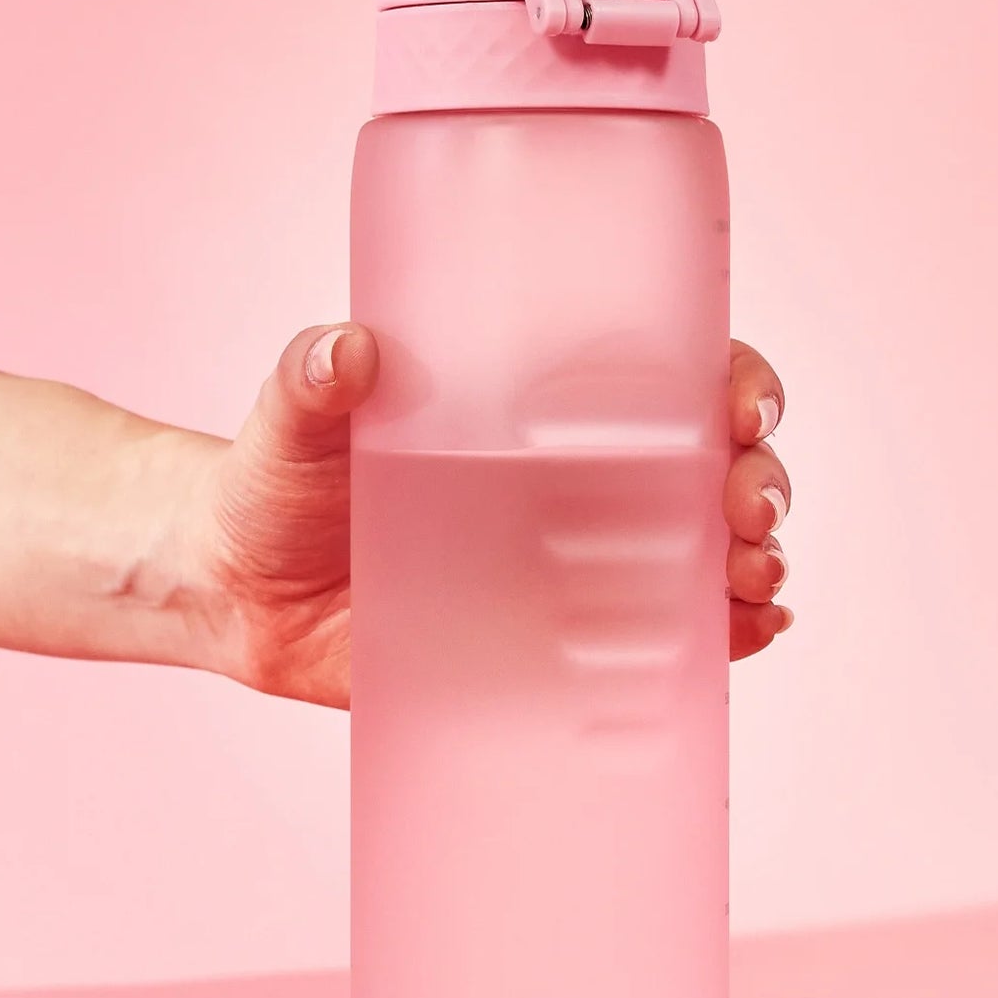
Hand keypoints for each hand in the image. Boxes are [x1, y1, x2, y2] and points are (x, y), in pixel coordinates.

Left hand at [183, 323, 793, 708]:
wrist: (238, 594)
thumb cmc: (275, 483)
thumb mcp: (293, 421)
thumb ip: (310, 381)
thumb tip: (345, 350)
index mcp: (537, 406)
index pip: (670, 372)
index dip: (734, 380)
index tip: (743, 406)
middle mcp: (578, 481)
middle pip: (712, 466)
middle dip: (759, 482)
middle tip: (750, 512)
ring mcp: (575, 566)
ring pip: (704, 554)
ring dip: (755, 563)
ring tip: (756, 582)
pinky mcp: (555, 647)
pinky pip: (660, 643)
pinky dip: (723, 638)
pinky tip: (751, 633)